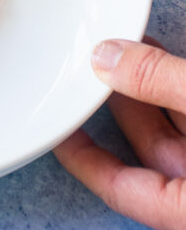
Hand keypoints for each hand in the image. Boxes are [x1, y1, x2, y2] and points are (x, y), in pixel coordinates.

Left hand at [54, 38, 185, 229]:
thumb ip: (160, 81)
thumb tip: (105, 57)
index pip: (119, 188)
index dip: (81, 153)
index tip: (55, 121)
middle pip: (149, 149)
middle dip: (118, 99)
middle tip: (92, 57)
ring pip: (175, 128)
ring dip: (149, 84)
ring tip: (124, 42)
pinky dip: (175, 84)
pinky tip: (159, 52)